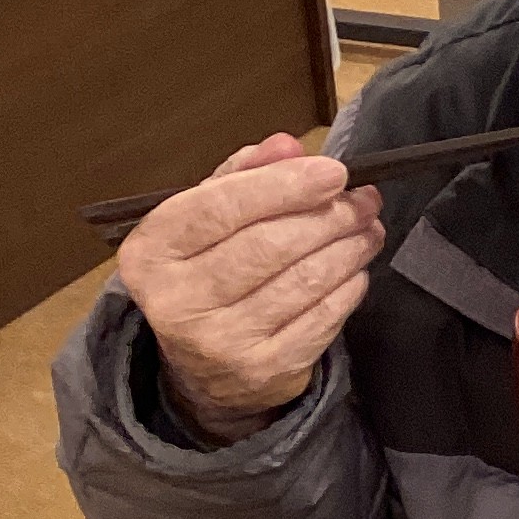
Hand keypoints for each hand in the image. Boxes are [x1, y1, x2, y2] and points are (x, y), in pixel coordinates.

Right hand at [117, 131, 383, 440]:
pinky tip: (355, 269)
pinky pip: (321, 319)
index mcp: (151, 252)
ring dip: (346, 249)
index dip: (283, 185)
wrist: (202, 372)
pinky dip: (346, 288)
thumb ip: (241, 177)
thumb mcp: (204, 221)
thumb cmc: (205, 277)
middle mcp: (178, 301)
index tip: (333, 171)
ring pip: (301, 281)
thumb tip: (288, 147)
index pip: (220, 207)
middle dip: (327, 216)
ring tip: (367, 228)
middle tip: (362, 200)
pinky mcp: (264, 371)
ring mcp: (221, 342)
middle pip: (267, 245)